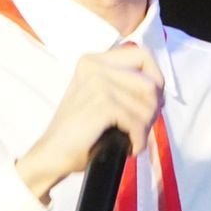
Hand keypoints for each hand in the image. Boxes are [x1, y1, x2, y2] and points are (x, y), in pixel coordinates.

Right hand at [14, 44, 163, 200]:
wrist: (52, 155)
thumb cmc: (79, 132)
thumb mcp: (100, 98)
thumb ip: (124, 85)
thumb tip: (159, 89)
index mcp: (94, 61)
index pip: (143, 55)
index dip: (156, 79)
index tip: (150, 103)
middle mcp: (95, 65)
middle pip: (151, 82)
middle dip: (152, 110)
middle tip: (138, 128)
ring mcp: (98, 83)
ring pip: (148, 104)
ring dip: (144, 128)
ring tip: (130, 138)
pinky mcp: (103, 104)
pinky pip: (138, 122)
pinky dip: (138, 141)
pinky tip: (127, 147)